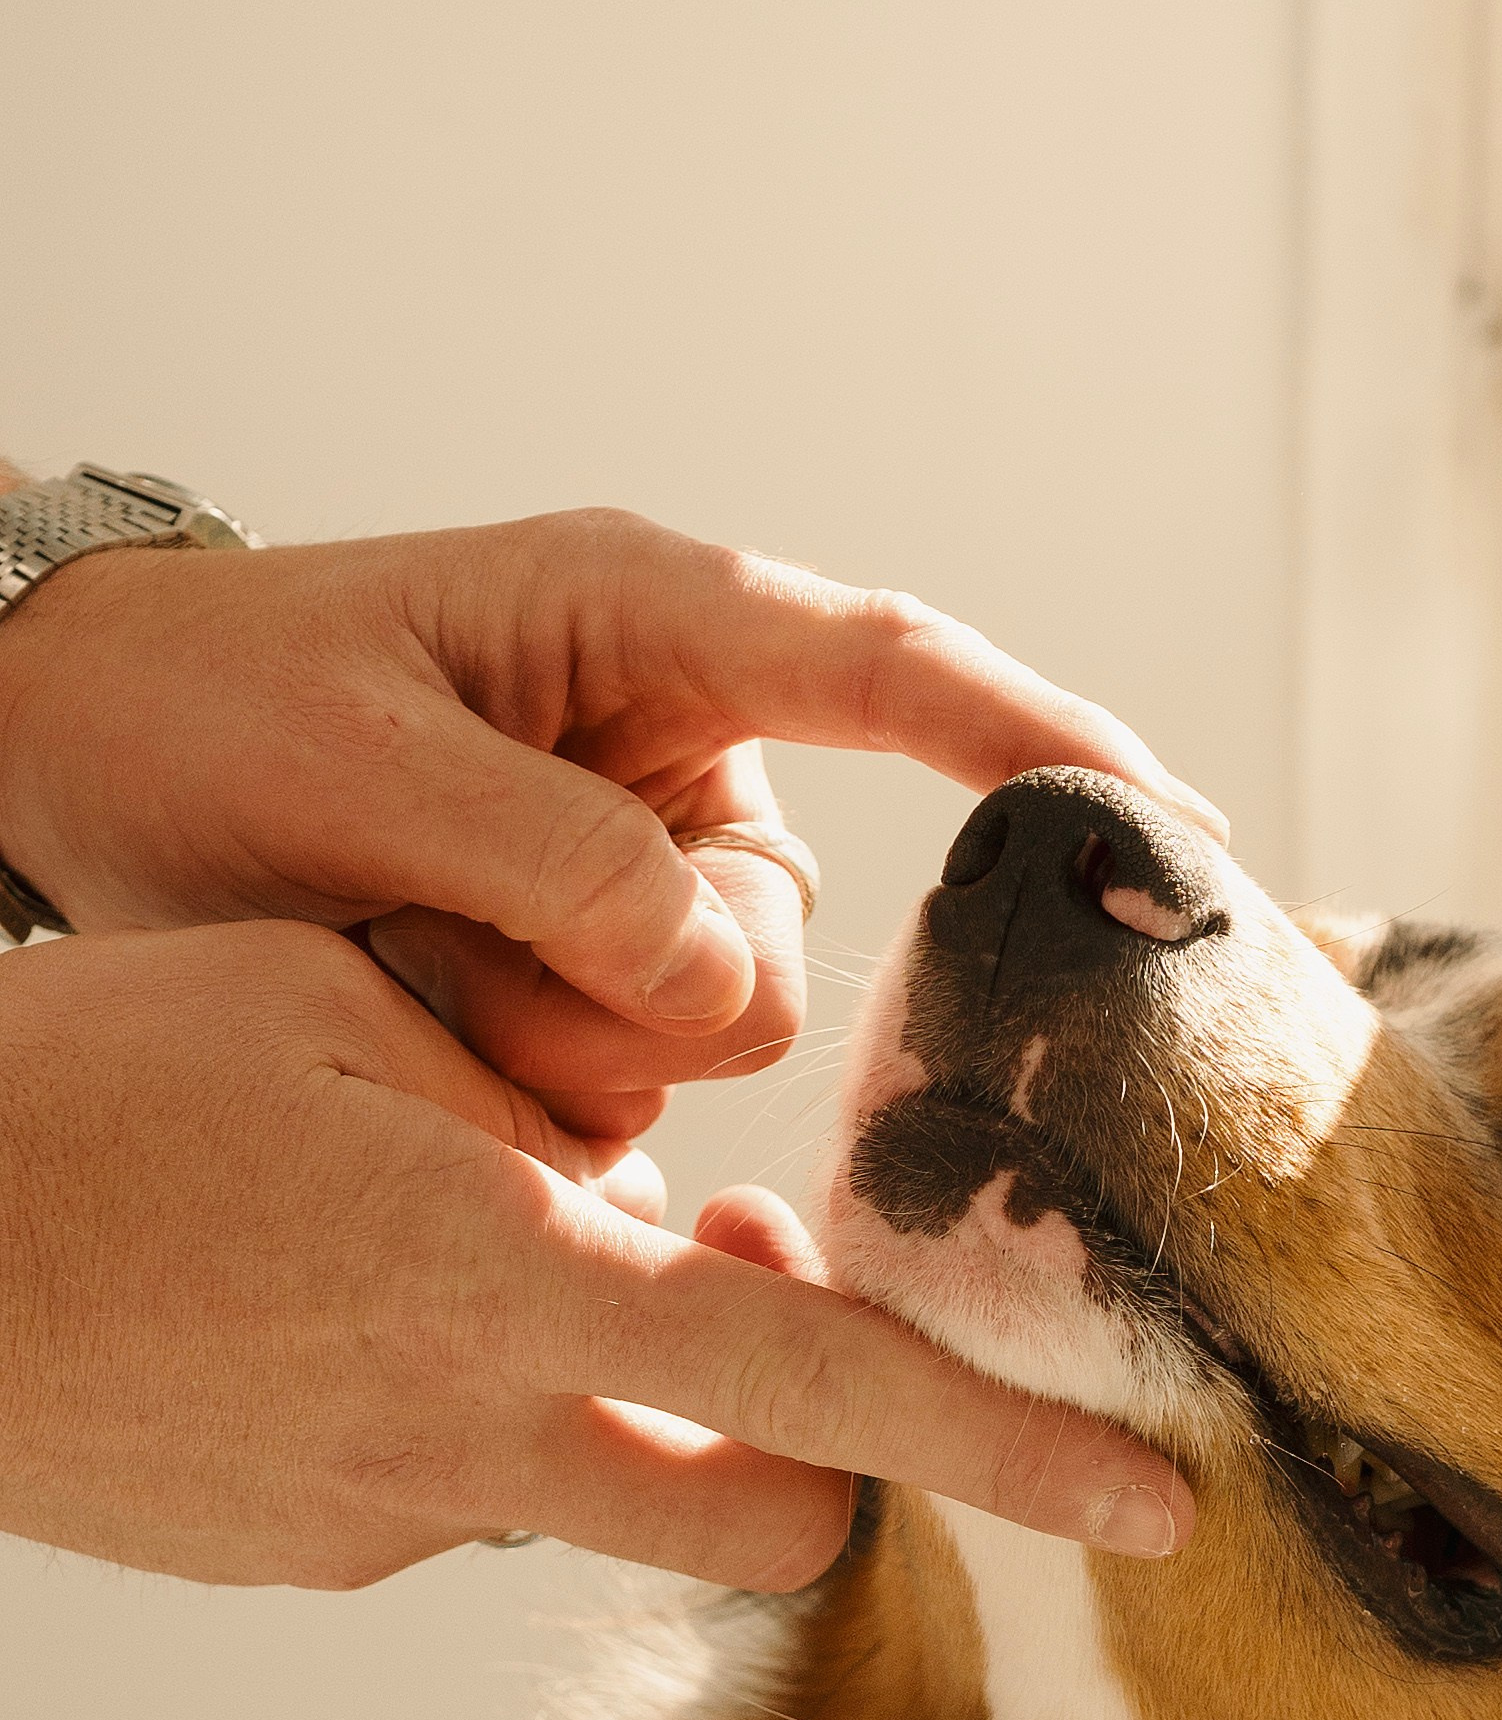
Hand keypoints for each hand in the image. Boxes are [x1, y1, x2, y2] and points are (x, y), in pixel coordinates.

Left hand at [0, 507, 1224, 1138]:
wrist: (70, 764)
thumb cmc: (204, 709)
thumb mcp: (358, 758)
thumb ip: (552, 859)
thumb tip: (715, 976)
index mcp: (656, 628)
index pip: (899, 672)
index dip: (1047, 747)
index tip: (1174, 832)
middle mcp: (683, 765)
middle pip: (779, 949)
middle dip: (624, 983)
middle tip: (438, 928)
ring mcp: (642, 887)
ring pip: (700, 1041)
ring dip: (535, 1037)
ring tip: (384, 947)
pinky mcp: (589, 984)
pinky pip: (618, 1091)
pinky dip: (503, 1080)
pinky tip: (397, 997)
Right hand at [0, 924, 1192, 1587]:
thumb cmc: (89, 1090)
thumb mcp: (347, 1000)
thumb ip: (542, 1086)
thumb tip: (649, 1170)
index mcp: (513, 1279)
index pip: (831, 1384)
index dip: (1017, 1455)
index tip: (1161, 1507)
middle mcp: (477, 1440)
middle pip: (774, 1516)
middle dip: (828, 1446)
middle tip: (750, 1278)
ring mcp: (387, 1522)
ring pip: (618, 1511)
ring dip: (644, 1421)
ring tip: (510, 1255)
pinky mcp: (305, 1558)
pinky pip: (469, 1504)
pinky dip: (486, 1423)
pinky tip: (363, 1313)